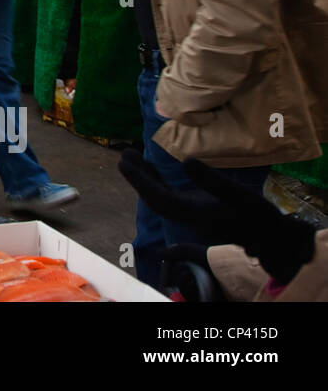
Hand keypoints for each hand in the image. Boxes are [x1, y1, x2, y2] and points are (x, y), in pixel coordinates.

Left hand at [118, 149, 315, 284]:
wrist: (270, 238)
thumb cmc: (258, 216)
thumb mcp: (239, 195)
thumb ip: (213, 180)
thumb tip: (186, 161)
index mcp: (195, 213)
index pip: (160, 198)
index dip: (140, 181)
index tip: (124, 163)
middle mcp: (187, 216)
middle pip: (155, 199)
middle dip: (137, 179)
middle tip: (123, 156)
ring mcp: (191, 214)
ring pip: (160, 197)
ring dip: (145, 179)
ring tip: (131, 157)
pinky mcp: (196, 211)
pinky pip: (169, 196)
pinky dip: (157, 182)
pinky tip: (151, 169)